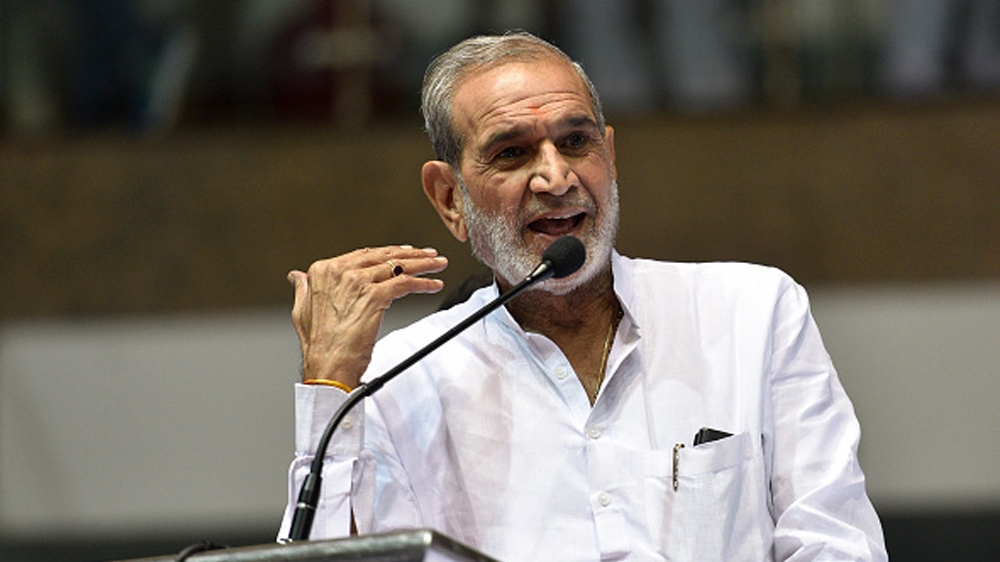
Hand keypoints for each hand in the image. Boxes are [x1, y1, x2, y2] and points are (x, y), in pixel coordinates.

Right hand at [287, 245, 447, 388]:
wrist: (327, 367)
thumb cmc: (318, 345)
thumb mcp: (302, 311)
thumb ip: (303, 288)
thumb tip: (297, 276)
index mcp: (323, 271)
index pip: (364, 255)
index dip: (388, 253)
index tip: (404, 253)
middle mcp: (340, 271)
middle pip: (384, 257)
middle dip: (411, 254)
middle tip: (429, 255)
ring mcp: (358, 282)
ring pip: (398, 266)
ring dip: (423, 265)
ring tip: (438, 264)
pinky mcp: (375, 296)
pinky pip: (405, 283)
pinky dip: (423, 284)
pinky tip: (434, 285)